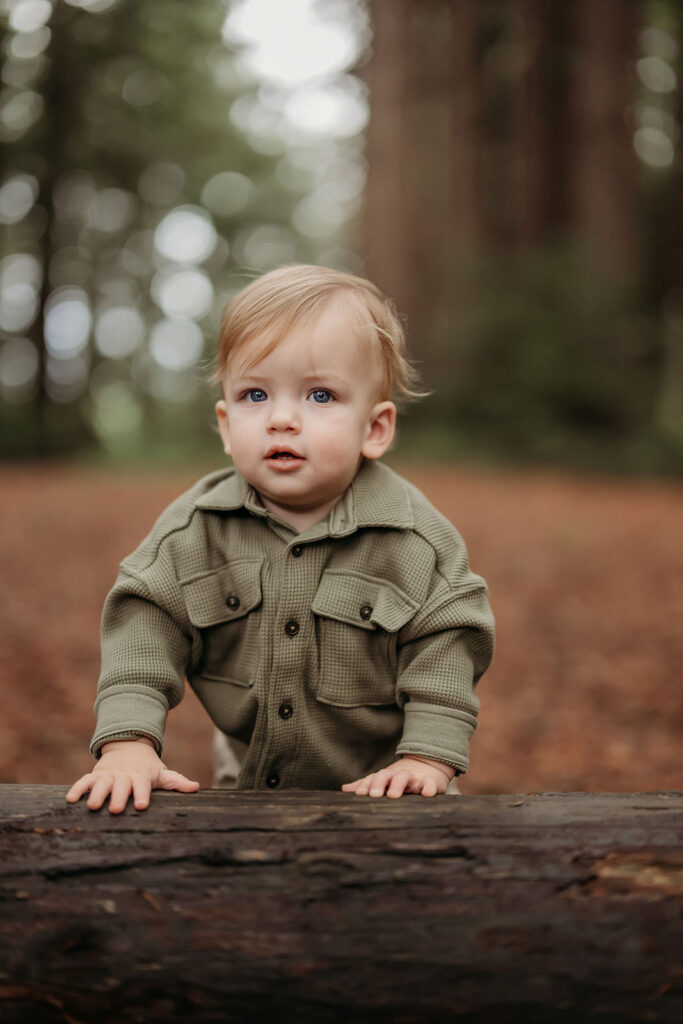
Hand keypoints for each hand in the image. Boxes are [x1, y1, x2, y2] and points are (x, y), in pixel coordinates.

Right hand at [65, 737, 198, 813]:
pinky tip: (69, 800)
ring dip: (97, 793)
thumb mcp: (163, 773)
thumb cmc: (148, 768)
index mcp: (141, 777)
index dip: (142, 794)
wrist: (129, 748)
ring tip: (92, 806)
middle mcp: (124, 776)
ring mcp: (109, 775)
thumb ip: (177, 782)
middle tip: (115, 809)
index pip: (143, 785)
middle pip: (121, 786)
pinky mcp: (95, 775)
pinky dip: (77, 789)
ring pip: (102, 783)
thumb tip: (196, 787)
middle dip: (118, 796)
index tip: (141, 805)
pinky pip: (85, 781)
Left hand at [341, 755, 454, 798]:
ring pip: (405, 777)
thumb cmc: (401, 779)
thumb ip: (367, 784)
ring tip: (393, 794)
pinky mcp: (431, 782)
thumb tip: (345, 788)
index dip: (366, 786)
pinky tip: (426, 794)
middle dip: (379, 783)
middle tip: (374, 795)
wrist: (428, 766)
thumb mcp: (385, 780)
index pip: (374, 779)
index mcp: (387, 777)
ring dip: (398, 784)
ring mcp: (414, 778)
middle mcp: (398, 776)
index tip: (359, 794)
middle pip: (387, 775)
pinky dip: (428, 788)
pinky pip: (430, 784)